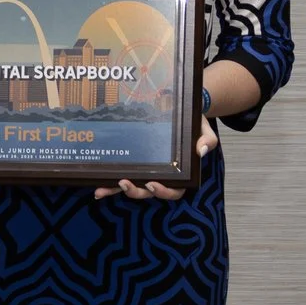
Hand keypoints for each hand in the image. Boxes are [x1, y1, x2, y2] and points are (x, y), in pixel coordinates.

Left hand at [94, 118, 215, 201]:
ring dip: (116, 191)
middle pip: (148, 192)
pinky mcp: (133, 165)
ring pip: (132, 187)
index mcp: (180, 174)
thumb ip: (207, 140)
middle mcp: (161, 176)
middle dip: (135, 191)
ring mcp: (145, 172)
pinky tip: (98, 187)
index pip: (174, 190)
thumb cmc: (194, 125)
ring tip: (102, 190)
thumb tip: (202, 150)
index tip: (153, 184)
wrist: (181, 111)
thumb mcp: (204, 130)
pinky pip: (121, 176)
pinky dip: (109, 184)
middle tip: (125, 183)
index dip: (163, 192)